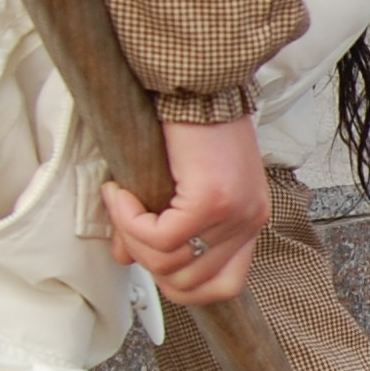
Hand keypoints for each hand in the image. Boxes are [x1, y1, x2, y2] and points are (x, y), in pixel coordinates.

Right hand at [103, 114, 271, 305]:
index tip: (150, 256)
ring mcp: (234, 215)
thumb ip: (160, 229)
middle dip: (145, 260)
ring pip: (169, 261)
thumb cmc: (190, 126)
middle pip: (188, 282)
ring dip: (132, 238)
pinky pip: (160, 236)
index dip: (180, 284)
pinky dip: (130, 221)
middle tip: (125, 225)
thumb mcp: (180, 186)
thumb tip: (125, 258)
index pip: (224, 287)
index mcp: (248, 223)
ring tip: (121, 203)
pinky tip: (121, 195)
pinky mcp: (212, 201)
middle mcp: (248, 223)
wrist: (197, 83)